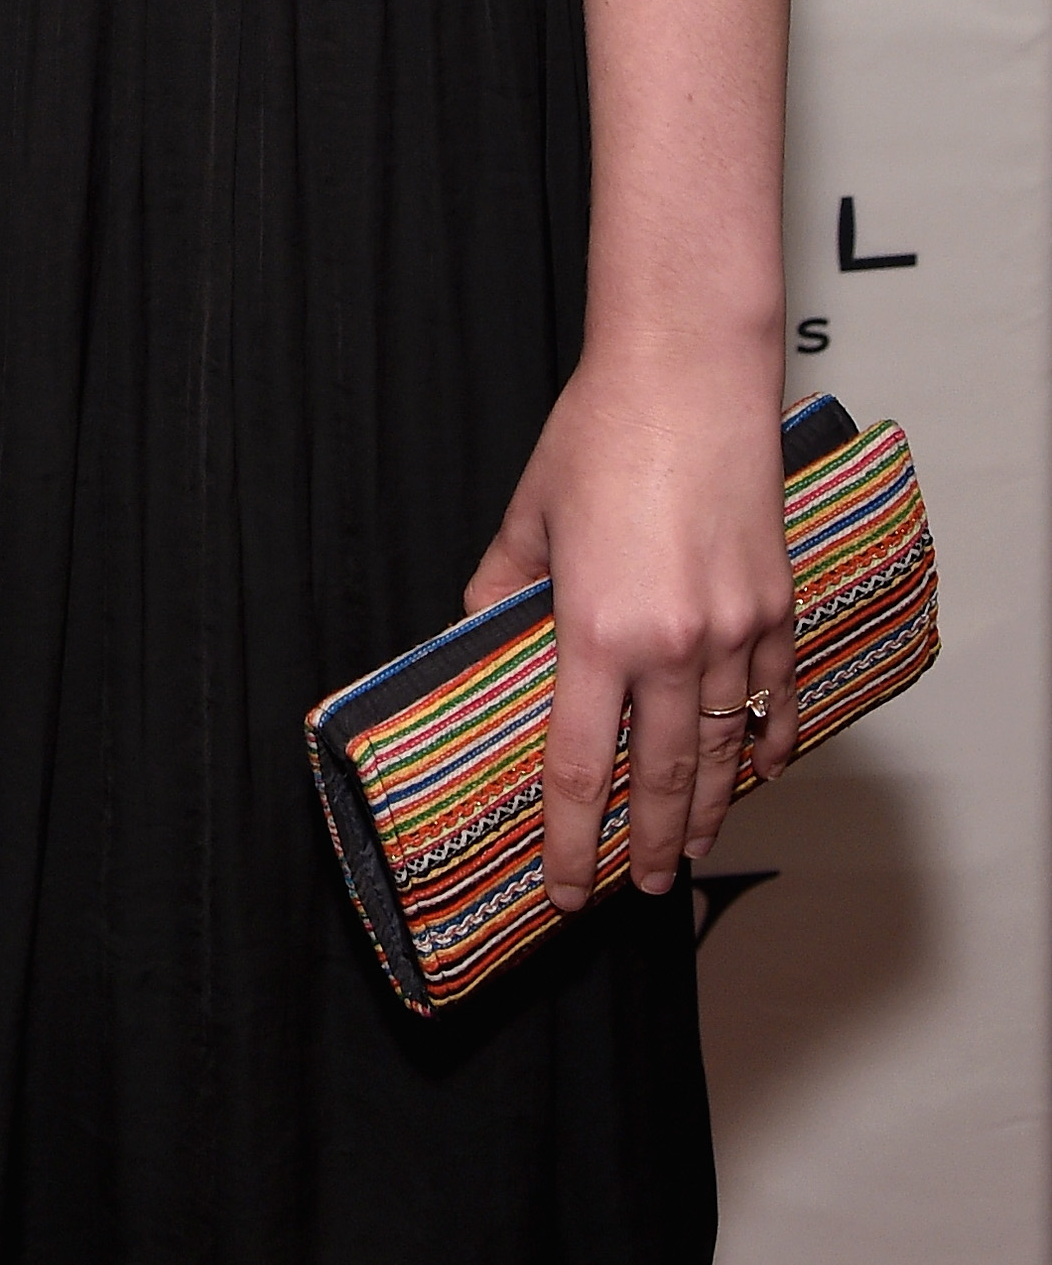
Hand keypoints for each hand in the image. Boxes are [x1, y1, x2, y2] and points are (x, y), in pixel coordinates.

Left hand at [466, 349, 796, 909]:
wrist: (688, 373)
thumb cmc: (601, 431)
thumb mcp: (529, 515)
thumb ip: (504, 585)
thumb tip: (486, 631)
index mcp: (594, 630)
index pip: (574, 768)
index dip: (567, 841)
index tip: (562, 890)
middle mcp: (670, 645)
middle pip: (658, 780)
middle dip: (647, 847)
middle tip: (639, 891)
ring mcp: (735, 631)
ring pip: (722, 752)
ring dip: (708, 811)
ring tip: (691, 852)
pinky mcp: (778, 606)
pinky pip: (776, 698)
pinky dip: (768, 743)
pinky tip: (759, 771)